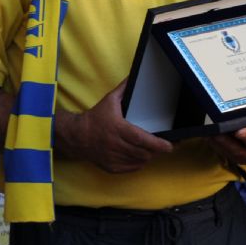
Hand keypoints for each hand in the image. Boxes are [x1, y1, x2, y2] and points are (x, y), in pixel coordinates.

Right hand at [53, 82, 173, 172]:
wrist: (75, 136)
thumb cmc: (95, 117)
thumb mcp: (109, 100)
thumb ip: (124, 89)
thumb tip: (134, 76)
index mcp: (117, 128)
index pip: (141, 139)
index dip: (157, 144)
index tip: (170, 145)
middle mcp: (114, 145)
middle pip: (143, 152)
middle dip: (157, 150)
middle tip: (165, 145)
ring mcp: (112, 158)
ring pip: (139, 161)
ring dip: (149, 156)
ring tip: (153, 149)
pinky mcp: (110, 167)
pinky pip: (131, 168)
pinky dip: (139, 163)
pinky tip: (140, 155)